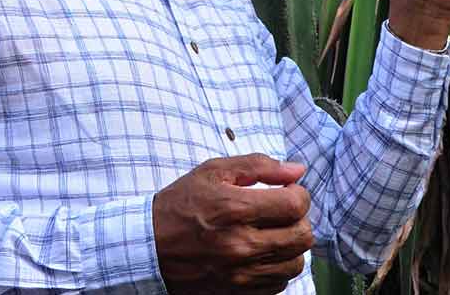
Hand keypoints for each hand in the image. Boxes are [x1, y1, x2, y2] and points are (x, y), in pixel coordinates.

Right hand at [153, 154, 313, 294]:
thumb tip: (297, 170)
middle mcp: (240, 245)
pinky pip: (278, 284)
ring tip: (272, 233)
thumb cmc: (180, 205)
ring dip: (290, 246)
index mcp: (234, 209)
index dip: (298, 194)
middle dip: (298, 219)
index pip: (295, 206)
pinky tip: (260, 253)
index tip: (286, 192)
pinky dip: (276, 267)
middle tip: (281, 211)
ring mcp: (239, 275)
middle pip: (302, 236)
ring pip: (295, 263)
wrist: (147, 247)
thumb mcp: (212, 172)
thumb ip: (258, 166)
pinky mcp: (237, 293)